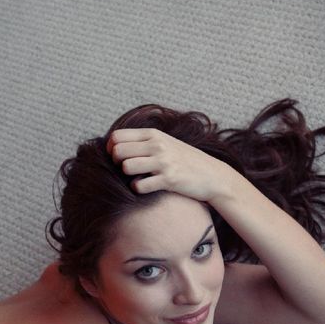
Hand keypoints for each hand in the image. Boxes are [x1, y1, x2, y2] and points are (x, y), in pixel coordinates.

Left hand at [107, 128, 230, 201]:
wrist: (213, 176)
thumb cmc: (186, 161)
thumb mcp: (167, 143)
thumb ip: (145, 142)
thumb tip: (117, 146)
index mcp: (154, 134)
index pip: (117, 136)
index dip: (111, 149)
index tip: (118, 158)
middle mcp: (157, 145)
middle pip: (118, 151)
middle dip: (117, 163)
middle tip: (128, 171)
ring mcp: (163, 162)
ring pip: (126, 167)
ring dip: (127, 177)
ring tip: (138, 178)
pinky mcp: (168, 179)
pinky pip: (139, 186)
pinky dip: (139, 189)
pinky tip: (147, 187)